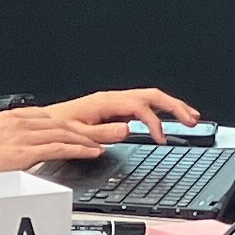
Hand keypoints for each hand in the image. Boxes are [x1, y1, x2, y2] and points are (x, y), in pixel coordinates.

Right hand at [0, 106, 125, 179]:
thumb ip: (11, 147)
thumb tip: (22, 159)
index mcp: (14, 119)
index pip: (53, 120)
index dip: (76, 125)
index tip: (91, 130)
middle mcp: (21, 122)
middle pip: (65, 124)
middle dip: (91, 129)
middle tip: (112, 131)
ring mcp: (22, 136)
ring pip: (66, 134)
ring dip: (91, 139)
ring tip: (108, 142)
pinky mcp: (21, 152)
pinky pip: (58, 148)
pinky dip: (79, 150)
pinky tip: (92, 153)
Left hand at [43, 85, 201, 137]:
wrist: (43, 125)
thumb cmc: (56, 128)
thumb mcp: (78, 134)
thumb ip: (103, 133)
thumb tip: (127, 130)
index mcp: (105, 102)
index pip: (140, 107)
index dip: (154, 122)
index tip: (162, 138)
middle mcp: (112, 99)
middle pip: (152, 96)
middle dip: (175, 106)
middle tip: (192, 120)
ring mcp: (114, 103)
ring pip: (150, 98)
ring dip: (171, 107)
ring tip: (189, 118)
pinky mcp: (113, 109)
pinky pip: (142, 106)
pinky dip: (158, 112)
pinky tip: (166, 120)